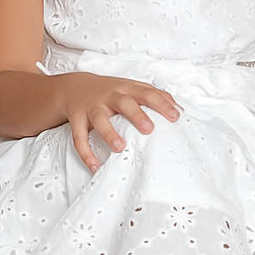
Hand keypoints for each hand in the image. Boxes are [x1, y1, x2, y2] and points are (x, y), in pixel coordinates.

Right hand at [57, 73, 180, 174]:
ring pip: (99, 119)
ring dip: (109, 133)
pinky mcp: (77, 119)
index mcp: (127, 89)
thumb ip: (155, 96)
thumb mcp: (132, 87)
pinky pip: (79, 137)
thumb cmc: (112, 91)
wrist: (75, 88)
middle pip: (124, 103)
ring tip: (120, 147)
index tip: (176, 117)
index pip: (148, 93)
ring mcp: (92, 107)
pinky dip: (86, 153)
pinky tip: (95, 166)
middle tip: (149, 129)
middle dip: (137, 115)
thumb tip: (180, 109)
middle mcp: (110, 96)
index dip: (162, 104)